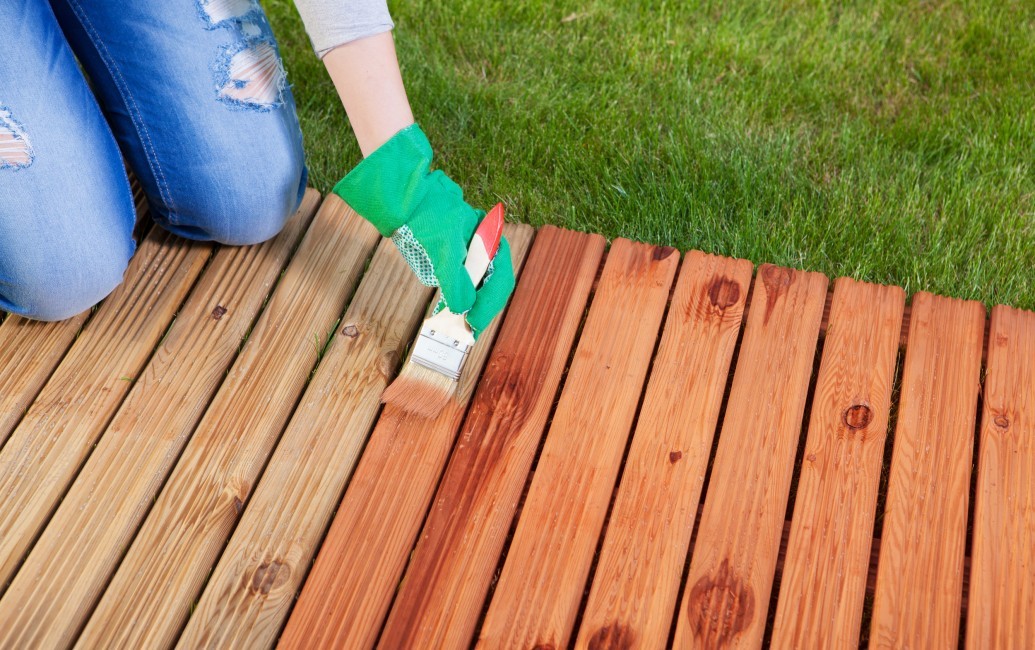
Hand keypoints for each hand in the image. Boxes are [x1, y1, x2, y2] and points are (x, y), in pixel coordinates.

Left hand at [333, 124, 514, 336]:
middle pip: (493, 284)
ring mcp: (470, 250)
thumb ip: (457, 282)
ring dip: (472, 304)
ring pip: (480, 284)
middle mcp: (485, 246)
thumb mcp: (444, 252)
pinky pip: (464, 280)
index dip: (489, 305)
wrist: (402, 198)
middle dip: (482, 307)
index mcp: (491, 240)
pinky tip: (451, 308)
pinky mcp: (454, 254)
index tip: (474, 325)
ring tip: (460, 324)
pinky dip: (460, 296)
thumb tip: (464, 309)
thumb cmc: (426, 218)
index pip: (501, 279)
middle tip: (468, 330)